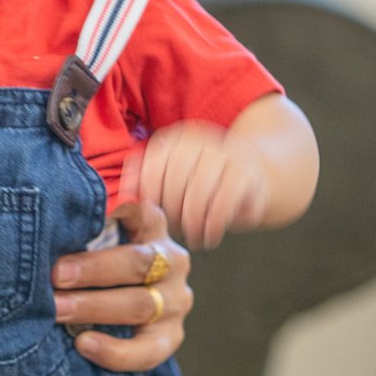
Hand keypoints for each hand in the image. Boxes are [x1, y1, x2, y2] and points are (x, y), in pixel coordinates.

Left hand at [51, 200, 192, 371]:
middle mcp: (170, 260)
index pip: (139, 209)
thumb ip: (79, 229)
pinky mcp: (170, 337)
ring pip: (140, 304)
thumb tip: (38, 220)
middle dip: (93, 269)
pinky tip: (83, 344)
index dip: (112, 212)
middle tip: (55, 275)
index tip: (75, 218)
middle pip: (137, 261)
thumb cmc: (95, 262)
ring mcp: (174, 300)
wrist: (116, 311)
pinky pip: (147, 349)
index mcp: (150, 225)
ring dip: (93, 307)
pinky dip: (115, 351)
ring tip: (56, 310)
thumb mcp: (93, 239)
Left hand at [127, 120, 268, 247]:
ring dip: (192, 221)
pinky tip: (209, 237)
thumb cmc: (200, 184)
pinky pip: (223, 204)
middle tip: (174, 228)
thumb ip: (145, 182)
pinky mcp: (247, 175)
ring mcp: (227, 155)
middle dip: (172, 209)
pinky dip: (212, 225)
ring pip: (199, 193)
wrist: (253, 176)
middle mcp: (202, 141)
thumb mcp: (173, 178)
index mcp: (178, 138)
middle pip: (176, 178)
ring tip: (192, 237)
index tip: (150, 213)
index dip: (149, 192)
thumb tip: (122, 196)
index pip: (154, 163)